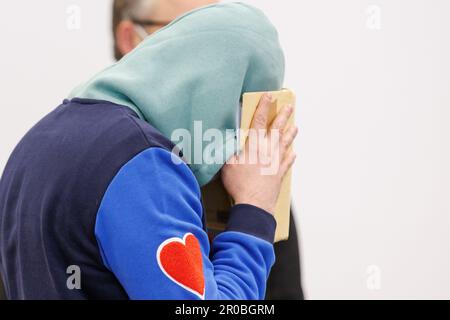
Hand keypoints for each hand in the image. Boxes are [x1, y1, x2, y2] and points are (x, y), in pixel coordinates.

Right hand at [222, 93, 297, 214]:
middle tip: (289, 106)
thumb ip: (229, 150)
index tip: (268, 96)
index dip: (263, 106)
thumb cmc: (239, 184)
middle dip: (283, 116)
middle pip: (277, 129)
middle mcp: (268, 151)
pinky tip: (293, 153)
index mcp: (254, 145)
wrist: (254, 204)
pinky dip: (291, 156)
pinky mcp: (280, 174)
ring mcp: (276, 162)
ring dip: (290, 134)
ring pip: (285, 143)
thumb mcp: (227, 164)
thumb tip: (228, 139)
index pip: (259, 120)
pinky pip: (287, 162)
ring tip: (295, 126)